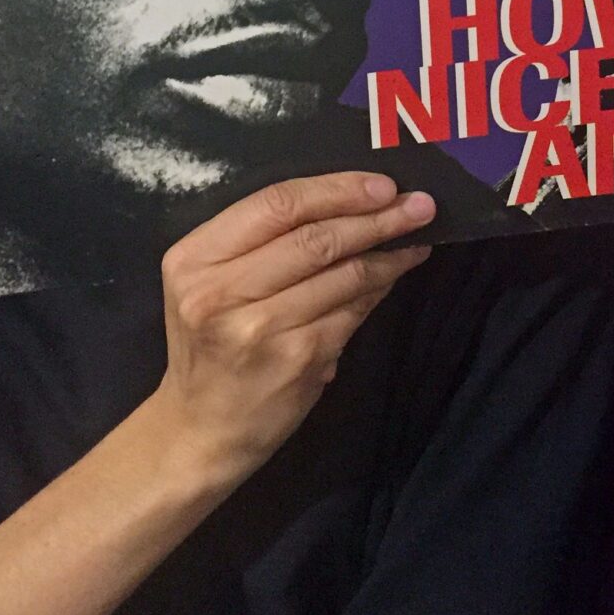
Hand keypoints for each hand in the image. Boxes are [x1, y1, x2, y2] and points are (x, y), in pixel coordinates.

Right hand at [151, 171, 434, 490]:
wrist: (201, 430)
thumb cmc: (212, 344)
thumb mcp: (212, 284)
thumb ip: (263, 243)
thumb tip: (351, 202)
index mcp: (195, 259)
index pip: (276, 204)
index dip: (336, 190)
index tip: (381, 184)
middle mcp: (220, 292)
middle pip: (314, 237)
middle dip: (375, 217)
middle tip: (419, 204)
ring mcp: (260, 329)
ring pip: (342, 274)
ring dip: (388, 252)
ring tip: (417, 237)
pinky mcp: (297, 359)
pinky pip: (351, 311)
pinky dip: (379, 287)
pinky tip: (395, 274)